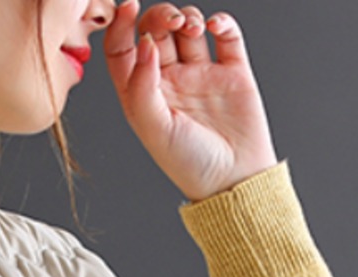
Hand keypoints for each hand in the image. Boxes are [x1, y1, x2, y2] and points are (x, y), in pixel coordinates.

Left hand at [103, 3, 277, 201]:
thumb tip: (146, 43)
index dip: (122, 26)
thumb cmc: (189, 163)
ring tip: (194, 29)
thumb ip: (142, 85)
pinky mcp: (232, 72)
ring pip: (189, 28)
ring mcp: (201, 74)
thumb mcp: (154, 128)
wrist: (235, 179)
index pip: (123, 51)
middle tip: (172, 21)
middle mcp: (170, 82)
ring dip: (190, 16)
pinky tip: (215, 27)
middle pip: (157, 31)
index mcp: (143, 96)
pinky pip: (226, 34)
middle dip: (162, 15)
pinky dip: (221, 22)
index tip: (129, 8)